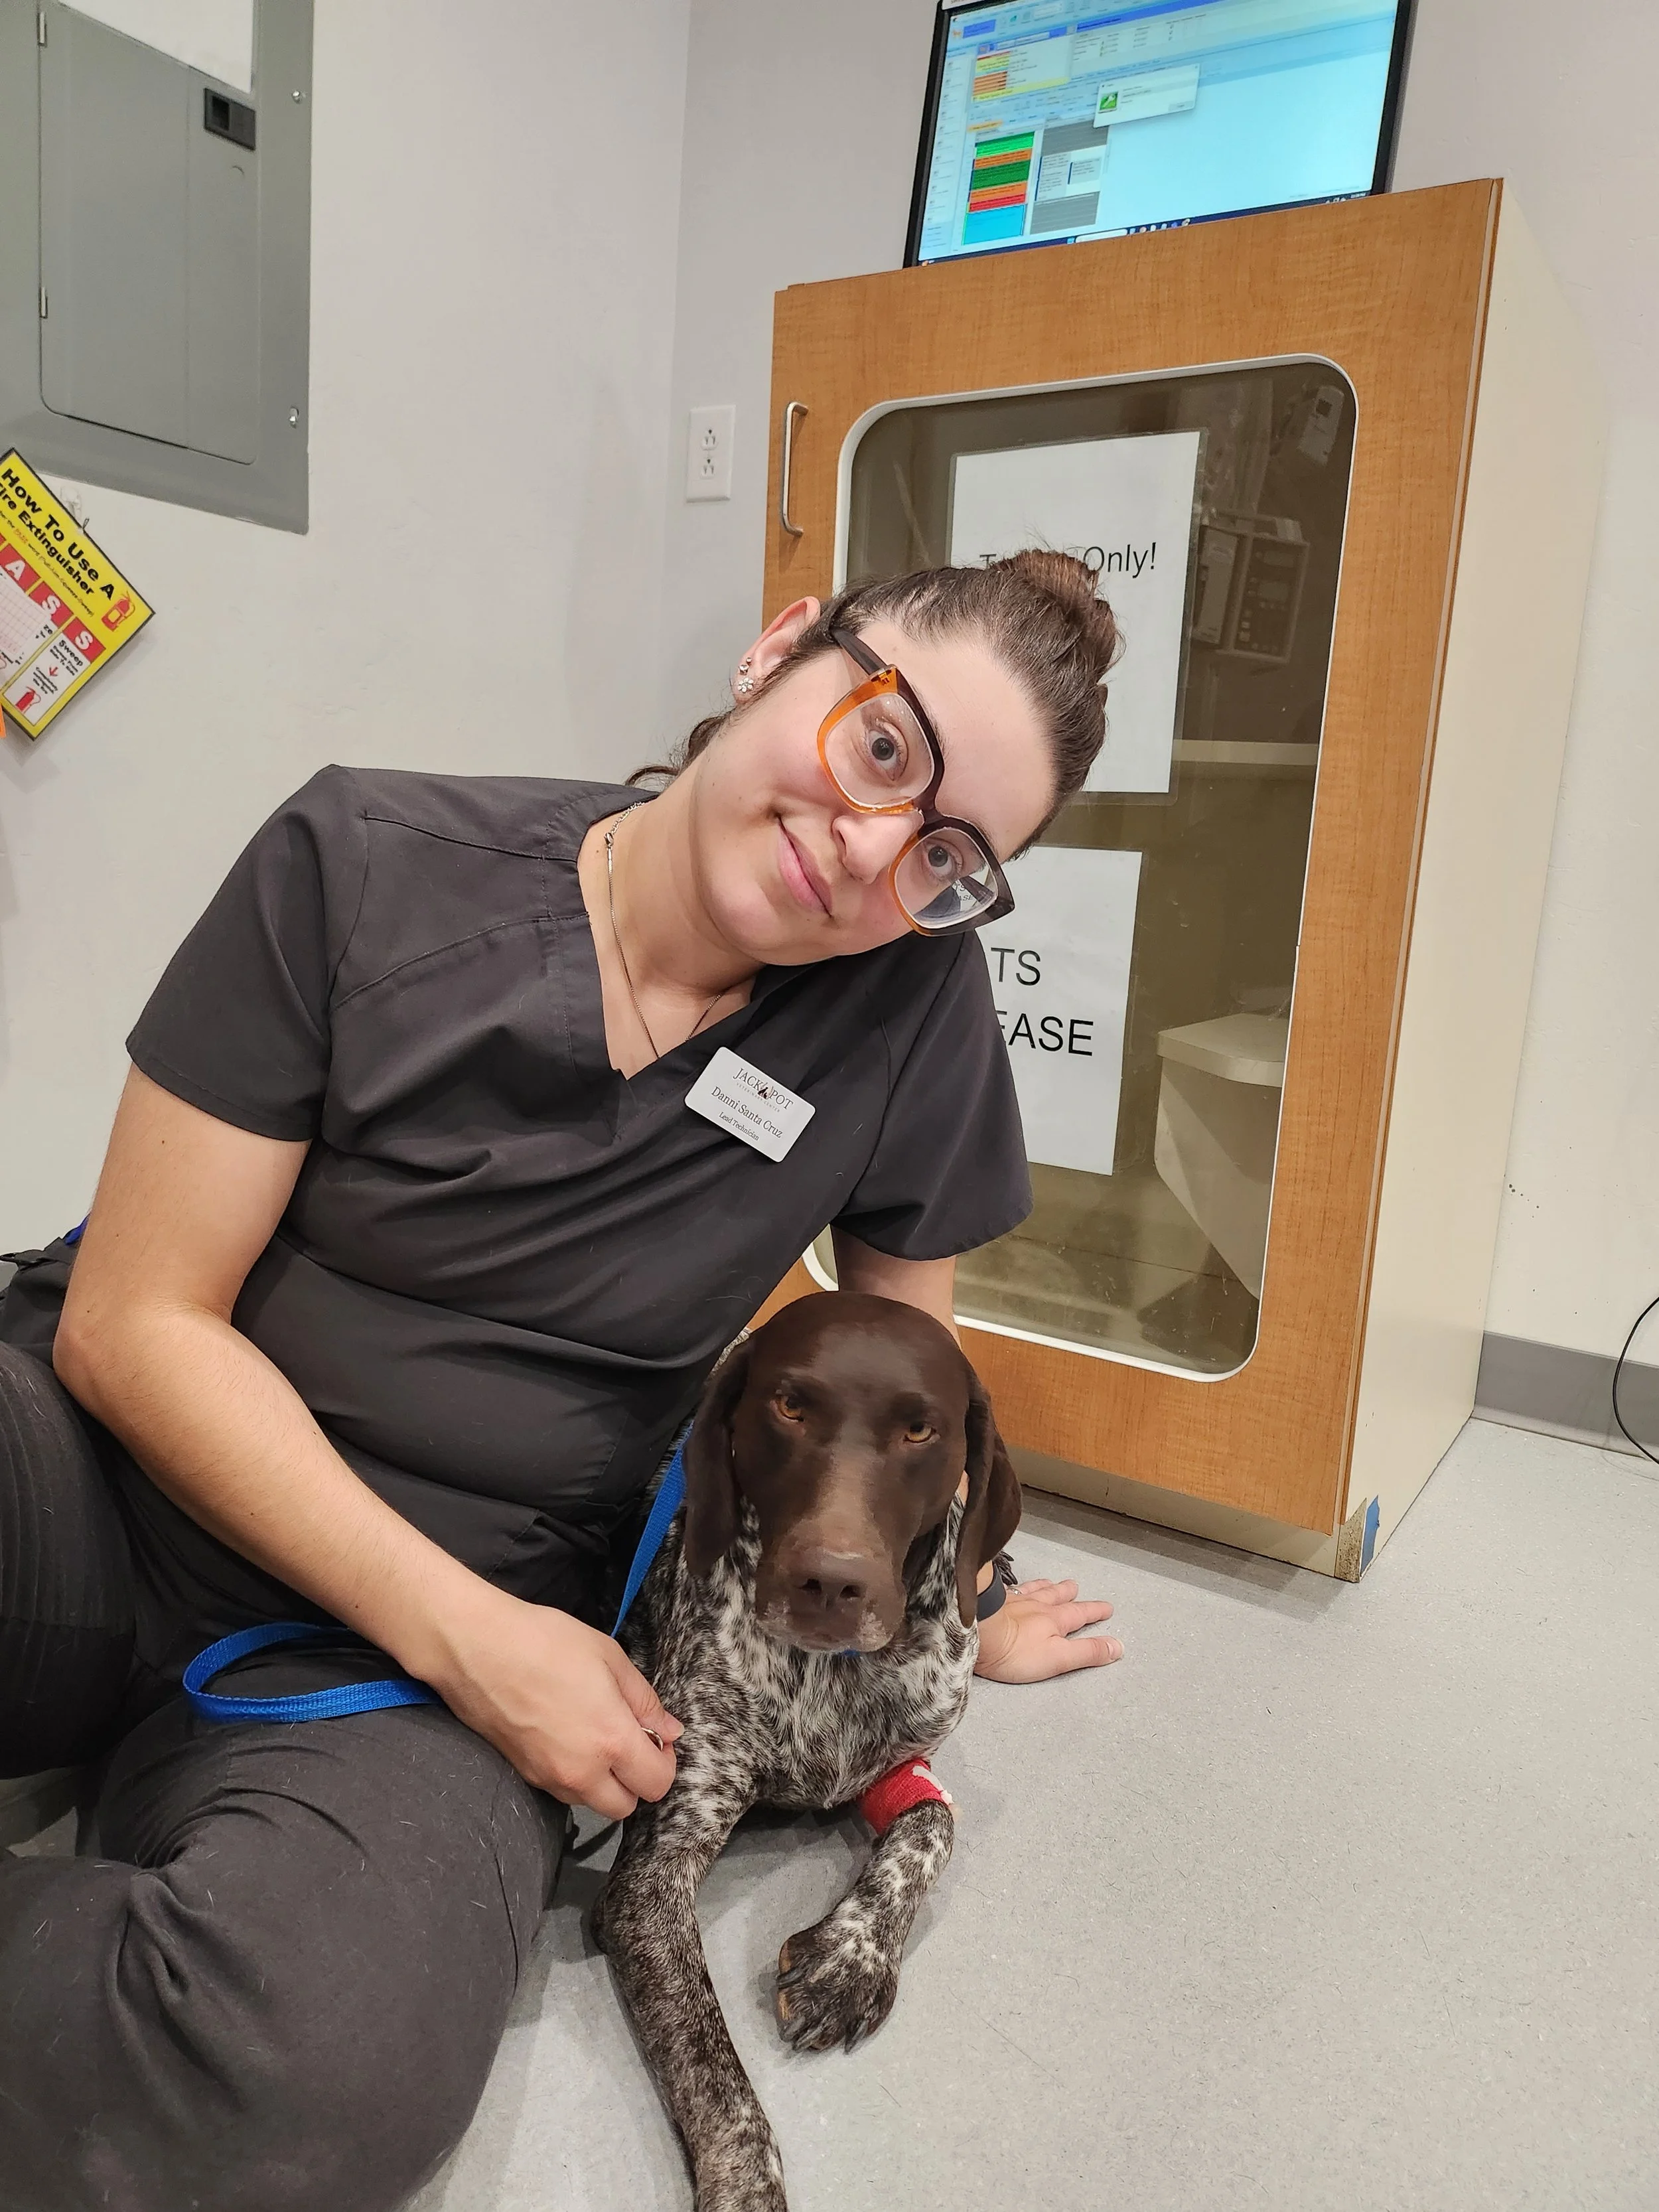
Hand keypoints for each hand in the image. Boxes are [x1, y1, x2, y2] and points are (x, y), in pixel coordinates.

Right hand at [426, 1583, 683, 1818]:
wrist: (477, 1648)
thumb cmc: (545, 1642)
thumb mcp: (608, 1657)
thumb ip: (644, 1700)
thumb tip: (671, 1730)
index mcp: (611, 1740)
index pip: (656, 1784)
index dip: (666, 1763)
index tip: (659, 1738)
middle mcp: (581, 1772)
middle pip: (625, 1807)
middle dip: (636, 1780)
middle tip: (631, 1742)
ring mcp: (548, 1778)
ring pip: (591, 1803)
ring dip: (604, 1783)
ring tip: (596, 1738)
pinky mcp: (524, 1774)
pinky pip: (562, 1791)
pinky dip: (574, 1777)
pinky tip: (567, 1739)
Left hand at [972, 1577, 1122, 1682]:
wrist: (976, 1632)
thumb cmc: (1015, 1650)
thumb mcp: (1058, 1658)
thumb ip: (1087, 1652)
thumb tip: (1117, 1646)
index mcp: (1054, 1621)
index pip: (1080, 1615)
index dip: (1095, 1612)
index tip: (1107, 1608)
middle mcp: (1036, 1606)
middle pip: (1057, 1597)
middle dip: (1069, 1594)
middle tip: (1076, 1587)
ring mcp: (1013, 1601)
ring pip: (1034, 1590)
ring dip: (1046, 1587)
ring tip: (1052, 1583)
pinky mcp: (992, 1602)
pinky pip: (1009, 1589)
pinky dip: (1016, 1586)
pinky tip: (1013, 1586)